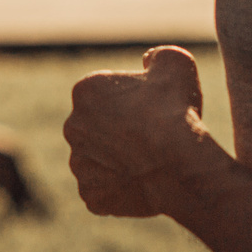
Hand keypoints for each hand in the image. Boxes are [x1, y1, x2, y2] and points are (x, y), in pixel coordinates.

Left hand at [63, 46, 208, 217]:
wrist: (178, 166)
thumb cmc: (176, 112)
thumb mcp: (175, 64)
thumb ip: (158, 56)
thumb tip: (148, 61)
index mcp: (85, 91)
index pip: (106, 94)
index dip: (134, 101)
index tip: (154, 110)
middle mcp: (73, 126)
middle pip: (99, 128)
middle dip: (120, 132)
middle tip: (153, 138)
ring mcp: (79, 164)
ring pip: (99, 160)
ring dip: (118, 161)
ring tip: (151, 163)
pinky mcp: (90, 194)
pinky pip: (104, 190)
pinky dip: (121, 189)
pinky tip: (143, 184)